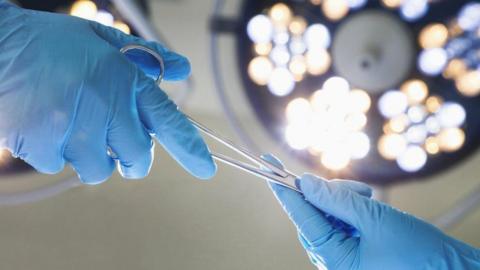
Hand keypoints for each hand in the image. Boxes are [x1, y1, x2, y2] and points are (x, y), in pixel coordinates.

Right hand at [0, 4, 215, 183]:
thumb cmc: (51, 43)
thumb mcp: (103, 40)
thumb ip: (146, 57)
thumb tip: (180, 70)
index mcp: (124, 79)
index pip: (169, 121)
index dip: (191, 148)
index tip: (207, 169)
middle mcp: (105, 106)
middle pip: (137, 158)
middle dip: (133, 160)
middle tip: (120, 148)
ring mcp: (73, 127)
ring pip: (98, 169)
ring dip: (92, 156)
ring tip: (73, 125)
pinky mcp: (42, 144)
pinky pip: (61, 166)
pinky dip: (57, 153)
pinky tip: (46, 125)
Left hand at [262, 155, 479, 269]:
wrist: (447, 267)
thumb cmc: (415, 253)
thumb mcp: (374, 220)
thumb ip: (336, 200)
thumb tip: (305, 182)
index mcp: (332, 258)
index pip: (301, 216)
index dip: (283, 189)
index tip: (267, 166)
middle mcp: (331, 256)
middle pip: (314, 209)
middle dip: (332, 194)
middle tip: (359, 193)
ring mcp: (340, 250)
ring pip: (326, 208)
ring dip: (347, 198)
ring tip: (370, 201)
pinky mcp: (349, 243)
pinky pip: (339, 215)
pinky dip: (352, 204)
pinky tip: (370, 205)